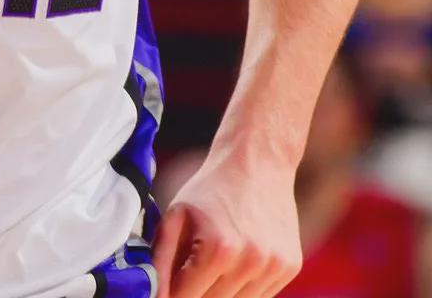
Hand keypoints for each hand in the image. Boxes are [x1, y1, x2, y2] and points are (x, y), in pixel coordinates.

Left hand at [152, 149, 301, 297]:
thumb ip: (161, 259)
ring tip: (214, 259)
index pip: (186, 297)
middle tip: (189, 270)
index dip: (170, 295)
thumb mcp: (176, 215)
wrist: (257, 160)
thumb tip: (155, 295)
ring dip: (220, 292)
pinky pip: (260, 296)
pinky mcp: (290, 267)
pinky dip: (243, 288)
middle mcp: (251, 262)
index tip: (166, 288)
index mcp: (219, 249)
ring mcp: (275, 267)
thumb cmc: (211, 187)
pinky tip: (237, 260)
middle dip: (195, 293)